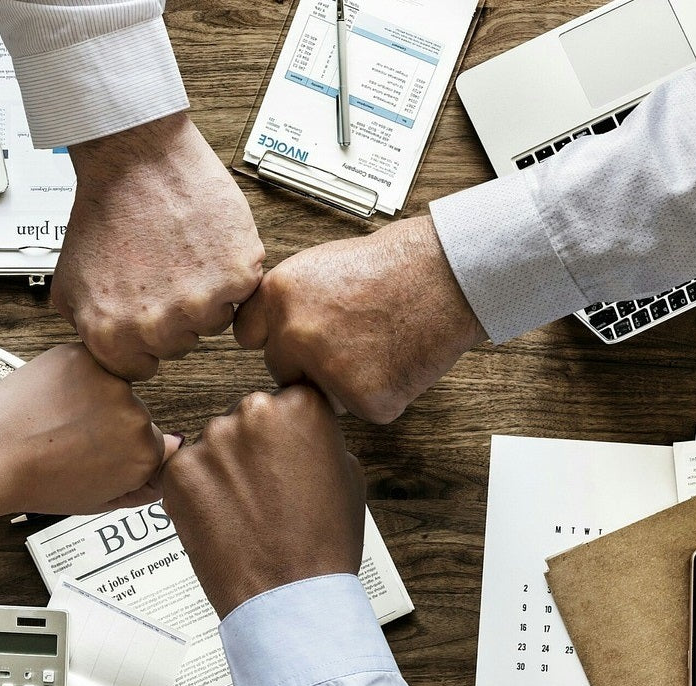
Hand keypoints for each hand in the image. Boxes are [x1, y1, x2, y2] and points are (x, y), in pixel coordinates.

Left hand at [0, 344, 180, 515]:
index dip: (120, 450)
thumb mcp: (95, 501)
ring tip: (56, 418)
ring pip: (112, 386)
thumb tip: (168, 463)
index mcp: (144, 455)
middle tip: (70, 439)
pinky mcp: (84, 357)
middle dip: (108, 421)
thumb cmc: (34, 483)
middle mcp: (137, 416)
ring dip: (92, 395)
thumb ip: (141, 486)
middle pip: (134, 413)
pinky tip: (50, 398)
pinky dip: (73, 375)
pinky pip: (90, 363)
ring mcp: (111, 382)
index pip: (152, 443)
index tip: (96, 455)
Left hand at [56, 112, 264, 380]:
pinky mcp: (236, 276)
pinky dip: (230, 269)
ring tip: (183, 254)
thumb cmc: (104, 210)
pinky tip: (205, 244)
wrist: (136, 159)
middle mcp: (157, 327)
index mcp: (112, 336)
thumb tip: (104, 351)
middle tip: (162, 271)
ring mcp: (200, 303)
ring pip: (213, 321)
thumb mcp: (69, 281)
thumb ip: (86, 327)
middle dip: (173, 314)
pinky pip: (242, 292)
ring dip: (205, 294)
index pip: (140, 368)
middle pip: (179, 345)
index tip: (145, 311)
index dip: (143, 339)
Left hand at [154, 386, 364, 617]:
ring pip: (214, 445)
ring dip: (223, 469)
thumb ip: (319, 440)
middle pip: (246, 419)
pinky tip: (219, 519)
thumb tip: (298, 433)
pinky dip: (196, 492)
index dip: (285, 434)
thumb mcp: (348, 475)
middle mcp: (253, 411)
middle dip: (251, 448)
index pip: (286, 401)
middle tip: (265, 491)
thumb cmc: (324, 543)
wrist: (289, 597)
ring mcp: (211, 440)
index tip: (286, 456)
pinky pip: (184, 471)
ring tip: (243, 511)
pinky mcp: (178, 471)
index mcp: (300, 405)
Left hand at [233, 216, 486, 423]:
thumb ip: (288, 303)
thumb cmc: (392, 265)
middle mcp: (295, 334)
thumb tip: (270, 331)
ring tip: (378, 344)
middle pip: (282, 370)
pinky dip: (381, 392)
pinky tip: (398, 359)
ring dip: (343, 382)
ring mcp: (328, 370)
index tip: (291, 337)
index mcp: (278, 296)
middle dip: (308, 363)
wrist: (447, 275)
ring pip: (321, 394)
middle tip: (350, 340)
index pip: (248, 336)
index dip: (274, 336)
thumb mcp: (320, 266)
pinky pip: (362, 408)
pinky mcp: (365, 399)